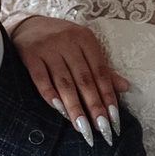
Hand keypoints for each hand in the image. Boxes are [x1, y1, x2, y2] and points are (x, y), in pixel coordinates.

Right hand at [6, 14, 128, 146]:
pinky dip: (50, 95)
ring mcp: (48, 48)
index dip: (108, 97)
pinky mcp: (30, 54)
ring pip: (64, 82)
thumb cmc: (61, 42)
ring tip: (82, 127)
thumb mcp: (83, 49)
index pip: (101, 73)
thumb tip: (125, 88)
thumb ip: (102, 69)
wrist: (29, 26)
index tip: (114, 121)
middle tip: (102, 129)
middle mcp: (68, 41)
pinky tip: (59, 110)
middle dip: (94, 106)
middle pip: (84, 79)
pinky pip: (41, 78)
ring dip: (74, 106)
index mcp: (86, 40)